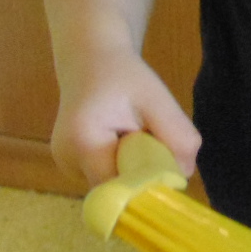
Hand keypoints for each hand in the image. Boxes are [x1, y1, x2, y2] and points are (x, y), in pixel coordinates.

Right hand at [49, 46, 200, 190]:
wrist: (91, 61)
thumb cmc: (124, 76)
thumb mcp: (158, 99)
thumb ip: (178, 137)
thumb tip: (183, 176)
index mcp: (83, 143)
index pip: (120, 189)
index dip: (147, 184)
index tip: (165, 166)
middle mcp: (68, 162)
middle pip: (117, 190)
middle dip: (142, 175)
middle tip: (152, 141)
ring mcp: (67, 167)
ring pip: (112, 185)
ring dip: (132, 170)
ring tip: (133, 135)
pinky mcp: (72, 167)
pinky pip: (106, 178)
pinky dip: (122, 166)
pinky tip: (122, 140)